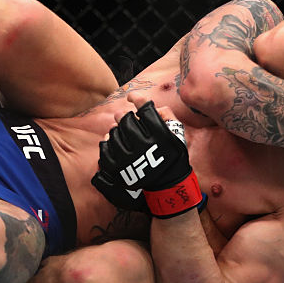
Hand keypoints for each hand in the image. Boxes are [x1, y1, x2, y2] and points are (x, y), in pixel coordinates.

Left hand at [91, 101, 202, 217]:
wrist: (168, 185)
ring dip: (116, 129)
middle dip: (125, 116)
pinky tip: (111, 141)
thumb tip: (150, 105)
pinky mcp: (118, 169)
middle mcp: (145, 146)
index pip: (145, 109)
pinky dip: (107, 142)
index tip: (132, 97)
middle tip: (125, 117)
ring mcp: (129, 159)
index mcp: (161, 135)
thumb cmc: (172, 156)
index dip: (137, 99)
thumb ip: (167, 115)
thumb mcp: (177, 134)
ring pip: (114, 133)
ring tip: (120, 132)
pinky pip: (105, 148)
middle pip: (126, 119)